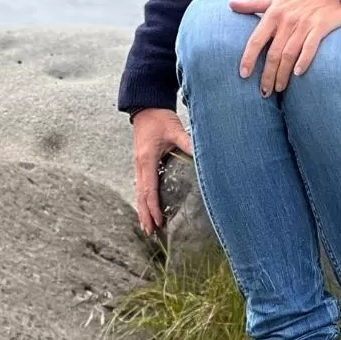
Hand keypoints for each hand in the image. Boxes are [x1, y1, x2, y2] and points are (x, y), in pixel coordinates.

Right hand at [131, 108, 192, 235]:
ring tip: (146, 226)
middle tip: (150, 233)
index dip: (153, 207)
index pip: (149, 188)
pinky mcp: (140, 161)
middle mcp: (140, 164)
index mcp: (147, 159)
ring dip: (142, 209)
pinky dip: (142, 198)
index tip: (158, 221)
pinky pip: (140, 184)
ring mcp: (138, 163)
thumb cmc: (159, 118)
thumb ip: (187, 142)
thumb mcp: (175, 129)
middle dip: (145, 214)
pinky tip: (145, 205)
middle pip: (141, 195)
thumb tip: (202, 153)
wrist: (145, 106)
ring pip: (138, 191)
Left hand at [229, 0, 340, 94]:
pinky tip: (298, 73)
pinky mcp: (320, 27)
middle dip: (267, 74)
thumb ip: (253, 4)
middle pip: (273, 53)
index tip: (243, 75)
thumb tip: (230, 3)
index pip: (257, 39)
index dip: (249, 58)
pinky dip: (304, 60)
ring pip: (289, 54)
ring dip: (283, 73)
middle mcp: (287, 20)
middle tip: (264, 92)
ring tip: (279, 88)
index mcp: (273, 13)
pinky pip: (310, 47)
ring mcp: (304, 24)